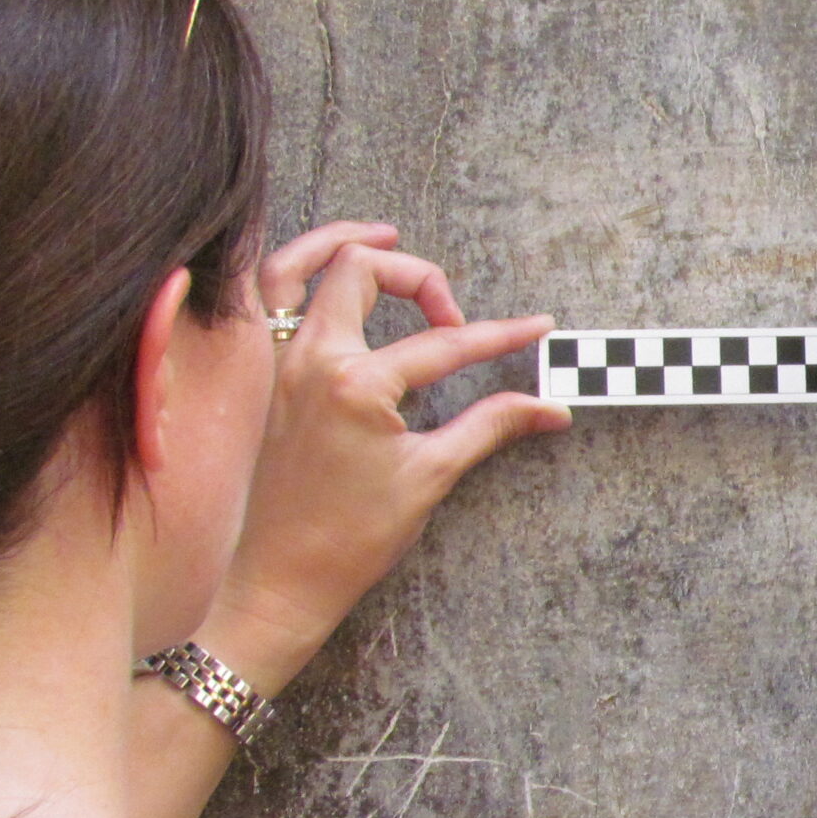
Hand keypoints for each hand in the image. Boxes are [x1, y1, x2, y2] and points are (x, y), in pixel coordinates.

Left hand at [210, 223, 568, 683]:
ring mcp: (278, 366)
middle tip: (452, 313)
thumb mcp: (432, 475)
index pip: (443, 343)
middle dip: (418, 275)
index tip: (538, 328)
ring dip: (339, 244)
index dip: (501, 335)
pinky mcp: (265, 380)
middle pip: (361, 271)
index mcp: (354, 383)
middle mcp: (309, 360)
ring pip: (296, 269)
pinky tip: (331, 281)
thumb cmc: (350, 536)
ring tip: (386, 238)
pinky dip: (297, 278)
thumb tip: (551, 408)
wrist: (279, 579)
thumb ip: (491, 425)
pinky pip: (266, 304)